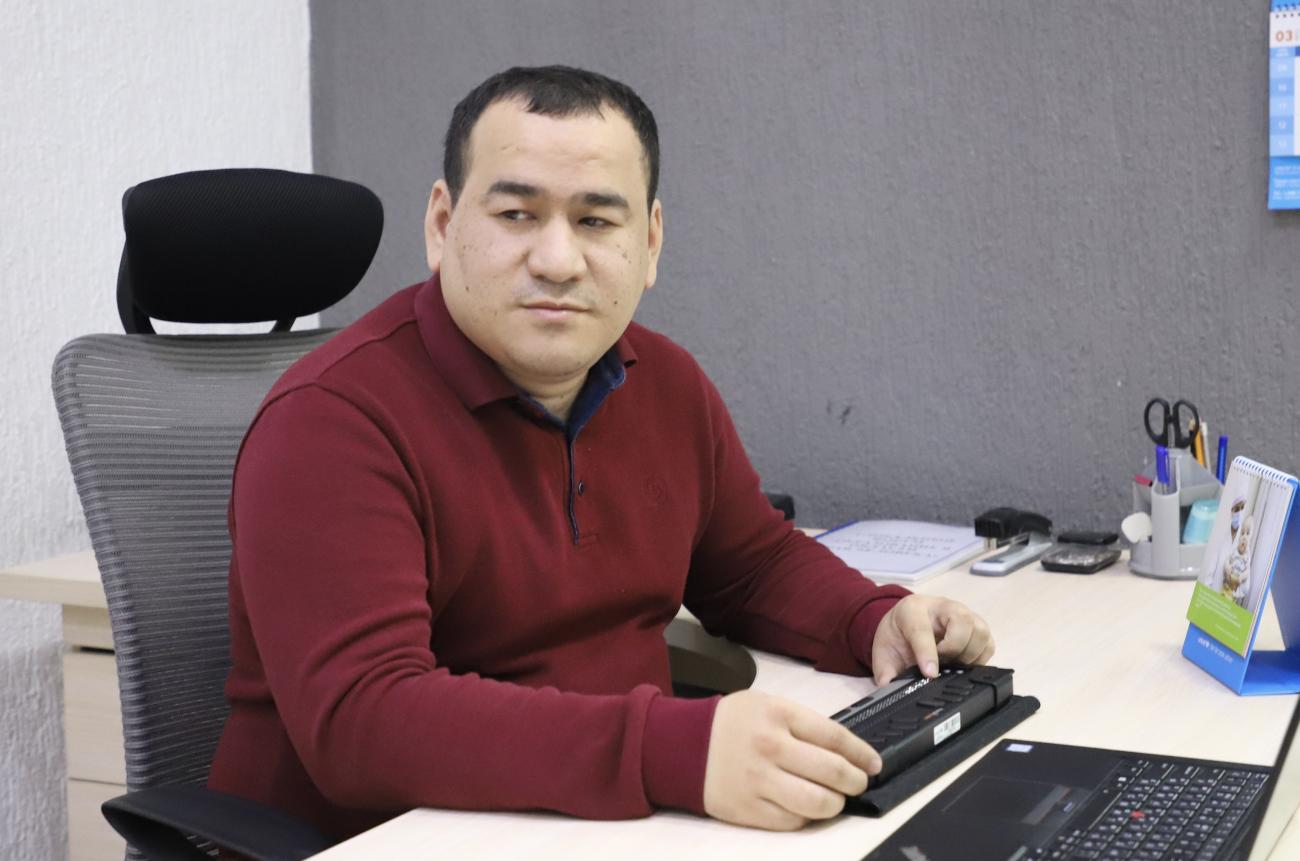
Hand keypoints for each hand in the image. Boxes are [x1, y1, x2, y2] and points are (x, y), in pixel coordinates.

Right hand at [702, 690, 880, 830]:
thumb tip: (845, 750)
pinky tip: (807, 806)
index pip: (835, 737)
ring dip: (836, 803)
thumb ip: (802, 723)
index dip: (862, 753)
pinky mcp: (749, 808)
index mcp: (778, 714)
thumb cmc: (730, 724)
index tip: (873, 763)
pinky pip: (793, 820)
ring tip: (835, 799)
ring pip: (818, 802)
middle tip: (858, 782)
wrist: (681, 745)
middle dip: (856, 781)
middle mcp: (770, 746)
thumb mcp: (766, 705)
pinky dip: (807, 816)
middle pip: (833, 771)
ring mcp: (759, 780)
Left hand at [870, 595, 993, 685]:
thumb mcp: (884, 651)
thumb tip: (889, 689)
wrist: (907, 622)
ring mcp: (964, 614)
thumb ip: (885, 670)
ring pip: (980, 631)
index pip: (922, 629)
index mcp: (913, 610)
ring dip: (969, 655)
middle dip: (954, 649)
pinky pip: (989, 644)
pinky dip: (979, 659)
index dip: (927, 652)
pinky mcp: (978, 627)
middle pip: (962, 621)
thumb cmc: (898, 634)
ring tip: (952, 665)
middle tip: (942, 665)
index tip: (929, 673)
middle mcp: (942, 606)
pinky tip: (963, 665)